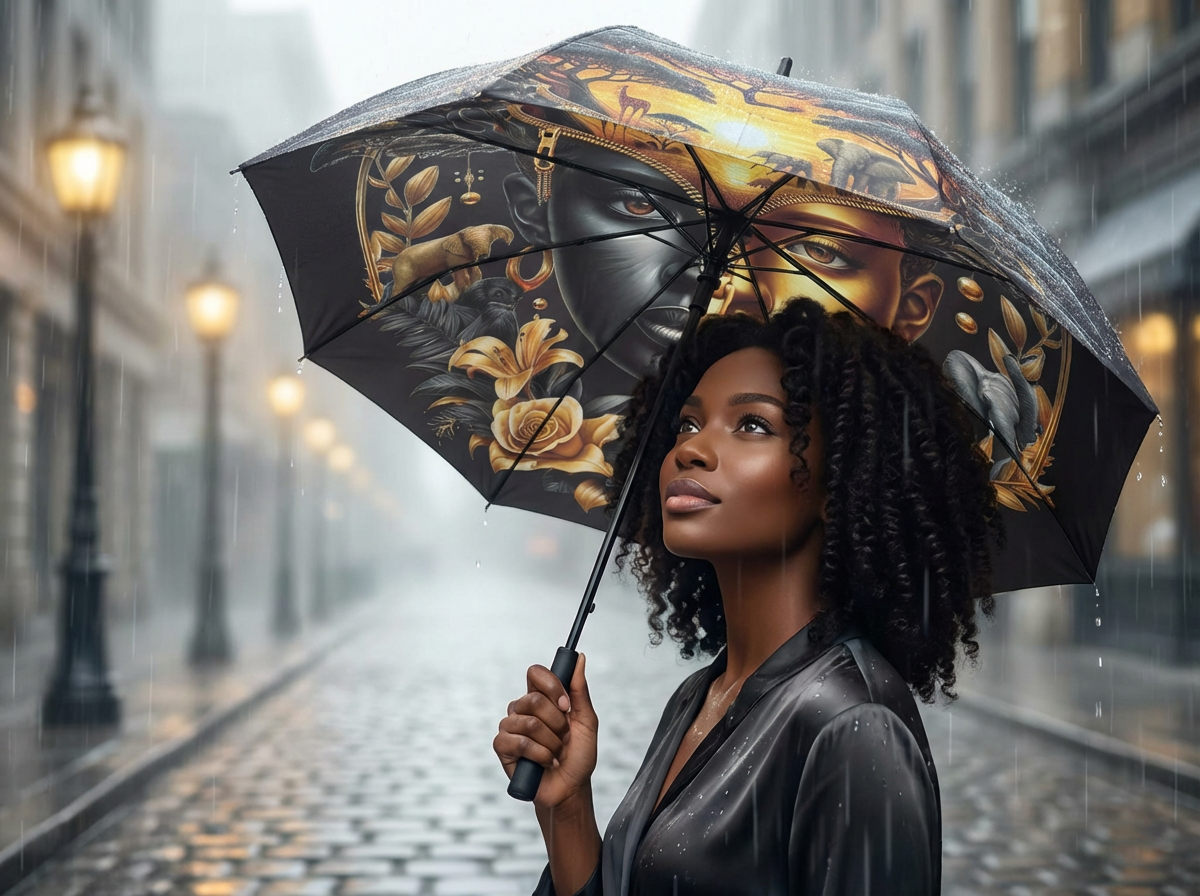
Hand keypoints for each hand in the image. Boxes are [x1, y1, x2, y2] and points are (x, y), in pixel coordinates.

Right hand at [494, 652, 597, 808]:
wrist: (571, 789)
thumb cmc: (579, 756)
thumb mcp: (587, 721)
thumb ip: (580, 690)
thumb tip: (580, 658)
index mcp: (541, 698)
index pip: (535, 673)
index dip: (551, 686)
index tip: (566, 706)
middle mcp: (522, 709)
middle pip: (534, 699)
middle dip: (556, 723)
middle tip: (564, 738)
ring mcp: (510, 727)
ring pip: (529, 723)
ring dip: (551, 743)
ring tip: (555, 753)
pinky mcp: (502, 747)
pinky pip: (518, 742)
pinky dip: (539, 755)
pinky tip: (545, 763)